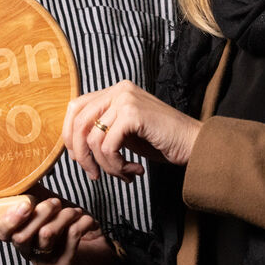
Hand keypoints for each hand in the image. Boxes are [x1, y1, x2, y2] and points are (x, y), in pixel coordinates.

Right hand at [0, 187, 116, 264]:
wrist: (97, 250)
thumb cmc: (70, 226)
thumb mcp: (50, 207)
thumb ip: (34, 194)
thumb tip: (22, 173)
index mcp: (22, 235)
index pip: (3, 233)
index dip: (9, 219)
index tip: (26, 204)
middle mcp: (30, 251)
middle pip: (21, 236)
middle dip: (41, 212)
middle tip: (56, 203)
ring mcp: (46, 261)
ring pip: (46, 234)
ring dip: (65, 215)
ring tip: (75, 212)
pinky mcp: (65, 264)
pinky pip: (71, 236)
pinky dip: (82, 221)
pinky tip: (86, 221)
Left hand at [63, 80, 201, 181]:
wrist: (194, 144)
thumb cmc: (162, 141)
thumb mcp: (125, 131)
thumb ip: (103, 129)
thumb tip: (73, 145)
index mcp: (114, 91)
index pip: (75, 107)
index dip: (70, 136)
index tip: (79, 159)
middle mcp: (118, 90)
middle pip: (78, 122)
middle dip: (81, 154)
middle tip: (93, 174)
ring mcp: (125, 99)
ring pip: (93, 139)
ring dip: (106, 165)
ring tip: (123, 174)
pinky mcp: (133, 114)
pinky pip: (108, 147)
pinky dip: (116, 165)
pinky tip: (133, 171)